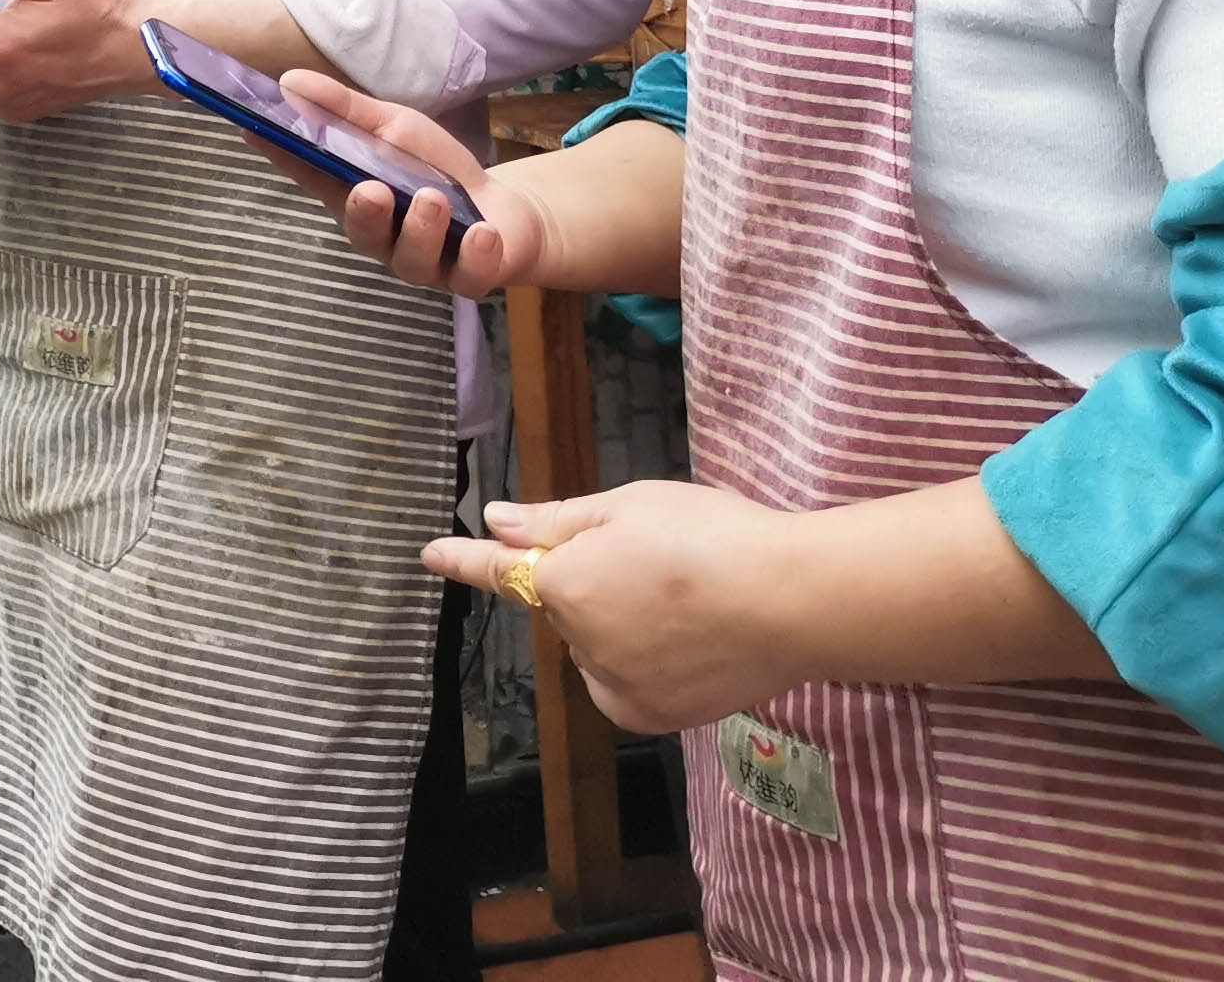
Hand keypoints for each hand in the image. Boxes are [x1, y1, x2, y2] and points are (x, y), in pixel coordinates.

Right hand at [270, 67, 546, 298]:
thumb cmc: (438, 170)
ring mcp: (422, 262)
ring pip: (411, 258)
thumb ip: (348, 109)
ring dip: (423, 227)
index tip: (254, 131)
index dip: (282, 156)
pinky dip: (477, 253)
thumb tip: (289, 80)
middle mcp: (380, 236)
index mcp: (354, 196)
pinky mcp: (466, 279)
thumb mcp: (396, 128)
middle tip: (372, 190)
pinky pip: (468, 275)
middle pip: (360, 232)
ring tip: (435, 198)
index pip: (311, 175)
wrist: (507, 213)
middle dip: (364, 213)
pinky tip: (485, 232)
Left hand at [424, 482, 810, 736]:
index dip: (464, 559)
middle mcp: (580, 642)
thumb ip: (558, 522)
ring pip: (600, 646)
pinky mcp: (653, 717)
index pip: (501, 571)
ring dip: (623, 627)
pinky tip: (687, 642)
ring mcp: (616, 685)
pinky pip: (625, 683)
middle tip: (658, 563)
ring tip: (689, 602)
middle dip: (595, 585)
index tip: (430, 554)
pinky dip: (644, 665)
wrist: (793, 602)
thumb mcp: (630, 506)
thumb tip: (497, 524)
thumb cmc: (711, 537)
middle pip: (569, 606)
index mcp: (565, 583)